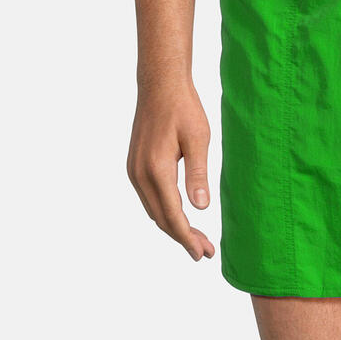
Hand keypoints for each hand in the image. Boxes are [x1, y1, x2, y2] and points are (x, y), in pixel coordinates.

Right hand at [127, 82, 215, 260]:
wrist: (160, 86)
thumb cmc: (183, 109)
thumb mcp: (199, 140)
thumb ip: (198, 175)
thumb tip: (201, 208)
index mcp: (156, 170)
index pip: (173, 215)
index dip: (188, 238)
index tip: (203, 253)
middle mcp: (140, 174)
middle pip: (162, 219)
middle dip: (184, 238)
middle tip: (206, 252)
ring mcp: (134, 171)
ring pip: (154, 211)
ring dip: (174, 227)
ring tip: (198, 240)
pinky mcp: (135, 167)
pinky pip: (149, 199)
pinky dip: (165, 213)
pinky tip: (181, 217)